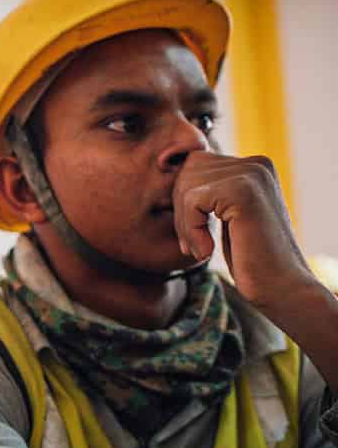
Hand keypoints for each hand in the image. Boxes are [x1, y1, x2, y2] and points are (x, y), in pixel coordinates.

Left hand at [172, 151, 315, 312]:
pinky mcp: (243, 191)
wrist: (280, 287)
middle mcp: (256, 163)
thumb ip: (205, 187)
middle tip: (192, 246)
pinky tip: (207, 251)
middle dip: (181, 212)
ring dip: (184, 224)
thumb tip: (165, 161)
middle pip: (187, 173)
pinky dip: (191, 229)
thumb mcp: (224, 214)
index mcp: (253, 165)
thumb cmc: (249, 257)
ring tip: (200, 249)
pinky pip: (192, 201)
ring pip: (186, 187)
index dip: (184, 202)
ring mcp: (252, 174)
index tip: (192, 234)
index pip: (194, 166)